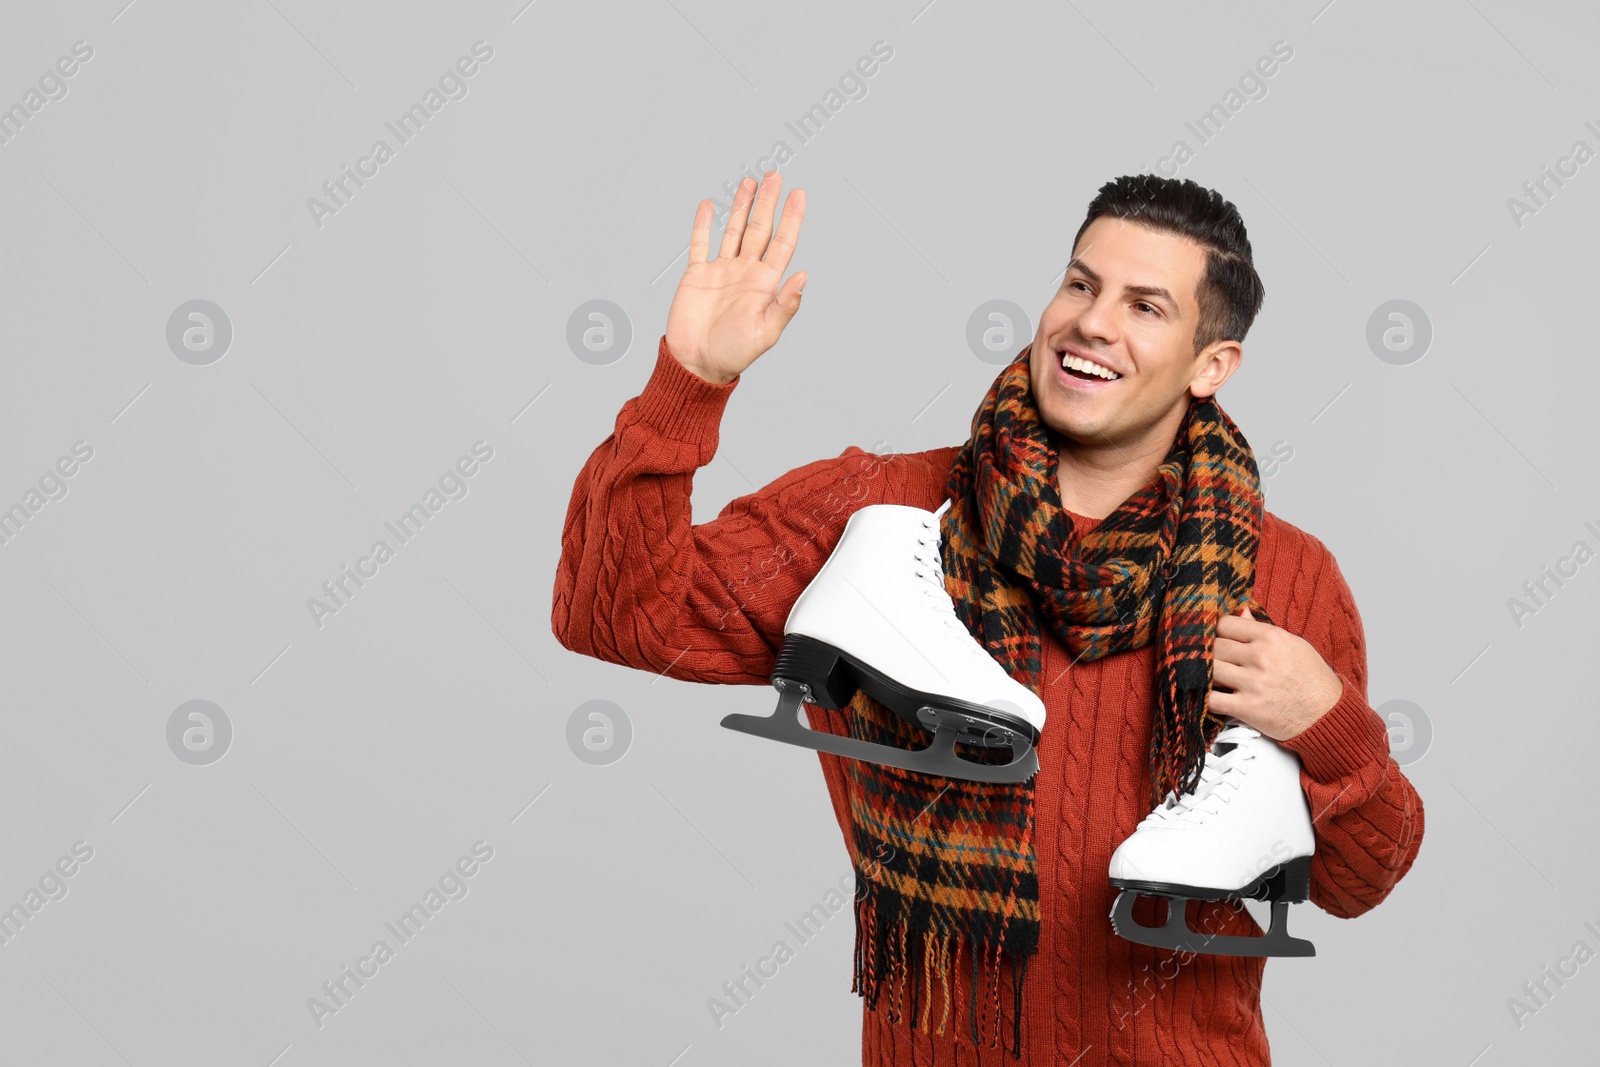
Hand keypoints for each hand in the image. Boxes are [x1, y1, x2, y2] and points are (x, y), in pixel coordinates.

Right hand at [665, 170, 807, 384]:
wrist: (697, 364)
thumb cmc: (734, 354)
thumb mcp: (766, 333)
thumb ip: (785, 305)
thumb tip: (804, 276)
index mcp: (765, 284)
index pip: (782, 243)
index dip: (791, 219)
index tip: (799, 195)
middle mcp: (745, 272)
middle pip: (760, 229)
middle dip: (767, 202)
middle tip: (775, 175)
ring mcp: (721, 271)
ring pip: (734, 230)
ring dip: (742, 206)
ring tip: (750, 182)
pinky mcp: (697, 275)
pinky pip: (701, 244)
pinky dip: (704, 224)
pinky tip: (709, 205)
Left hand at [1208, 607, 1342, 740]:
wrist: (1327, 715)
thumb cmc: (1312, 679)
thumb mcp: (1293, 645)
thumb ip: (1263, 630)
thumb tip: (1240, 612)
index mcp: (1272, 637)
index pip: (1226, 623)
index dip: (1217, 631)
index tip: (1216, 638)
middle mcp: (1261, 657)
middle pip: (1214, 646)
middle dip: (1208, 653)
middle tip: (1208, 659)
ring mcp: (1253, 683)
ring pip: (1209, 669)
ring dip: (1204, 674)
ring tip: (1208, 676)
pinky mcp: (1248, 708)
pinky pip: (1211, 699)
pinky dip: (1204, 698)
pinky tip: (1207, 695)